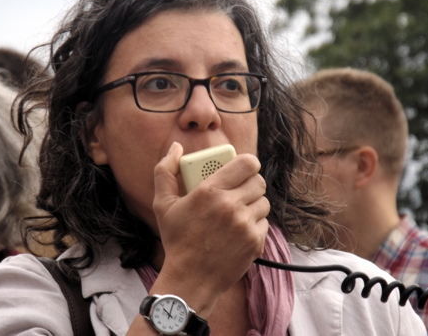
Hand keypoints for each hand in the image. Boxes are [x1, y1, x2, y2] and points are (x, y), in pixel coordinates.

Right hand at [152, 142, 269, 311]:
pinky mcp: (255, 242)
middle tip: (240, 190)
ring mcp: (245, 225)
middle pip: (259, 181)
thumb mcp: (163, 204)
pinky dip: (255, 224)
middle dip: (251, 183)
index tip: (243, 167)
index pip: (247, 163)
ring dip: (253, 204)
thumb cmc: (177, 240)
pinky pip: (264, 222)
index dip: (248, 163)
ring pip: (263, 202)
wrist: (190, 278)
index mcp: (210, 191)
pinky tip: (239, 230)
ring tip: (238, 211)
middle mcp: (230, 206)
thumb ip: (165, 171)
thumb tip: (176, 147)